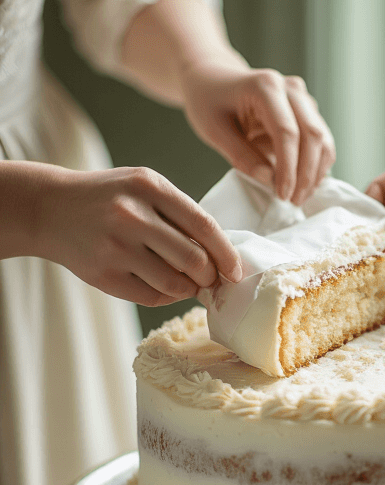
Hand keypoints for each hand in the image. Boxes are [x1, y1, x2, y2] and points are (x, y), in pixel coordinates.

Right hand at [35, 165, 241, 305]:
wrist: (49, 208)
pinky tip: (162, 286)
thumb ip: (179, 213)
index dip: (227, 253)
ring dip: (189, 289)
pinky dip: (166, 297)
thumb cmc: (108, 198)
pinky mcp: (104, 276)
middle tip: (210, 279)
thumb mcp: (142, 187)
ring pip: (175, 284)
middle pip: (194, 260)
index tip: (236, 270)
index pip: (204, 226)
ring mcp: (116, 248)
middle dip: (210, 276)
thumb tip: (221, 254)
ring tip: (186, 282)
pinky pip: (152, 297)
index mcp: (149, 186)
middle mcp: (133, 216)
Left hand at [180, 56, 335, 204]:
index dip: (289, 168)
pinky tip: (302, 184)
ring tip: (298, 197)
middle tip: (293, 202)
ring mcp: (302, 97)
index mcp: (266, 86)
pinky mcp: (308, 110)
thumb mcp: (213, 130)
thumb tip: (269, 180)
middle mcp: (291, 88)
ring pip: (323, 139)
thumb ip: (241, 155)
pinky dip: (316, 165)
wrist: (214, 78)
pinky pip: (321, 140)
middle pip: (313, 135)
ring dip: (315, 172)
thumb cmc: (208, 101)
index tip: (282, 195)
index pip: (287, 132)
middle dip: (306, 174)